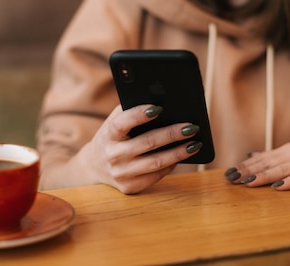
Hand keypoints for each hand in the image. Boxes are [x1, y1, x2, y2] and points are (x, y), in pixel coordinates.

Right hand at [78, 104, 202, 193]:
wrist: (94, 166)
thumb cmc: (112, 137)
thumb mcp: (114, 122)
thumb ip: (131, 111)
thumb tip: (162, 103)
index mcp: (108, 135)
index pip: (122, 123)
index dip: (139, 115)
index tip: (158, 108)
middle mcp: (113, 155)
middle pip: (147, 143)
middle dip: (172, 134)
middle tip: (191, 127)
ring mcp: (121, 174)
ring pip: (155, 163)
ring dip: (178, 153)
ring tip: (195, 144)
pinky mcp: (130, 187)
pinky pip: (156, 176)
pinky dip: (171, 165)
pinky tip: (182, 156)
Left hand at [224, 127, 289, 189]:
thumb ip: (277, 154)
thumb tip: (253, 155)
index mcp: (289, 150)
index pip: (262, 159)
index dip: (244, 166)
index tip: (228, 172)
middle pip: (268, 164)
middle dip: (248, 172)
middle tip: (230, 178)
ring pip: (281, 170)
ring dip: (263, 176)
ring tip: (247, 183)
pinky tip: (279, 186)